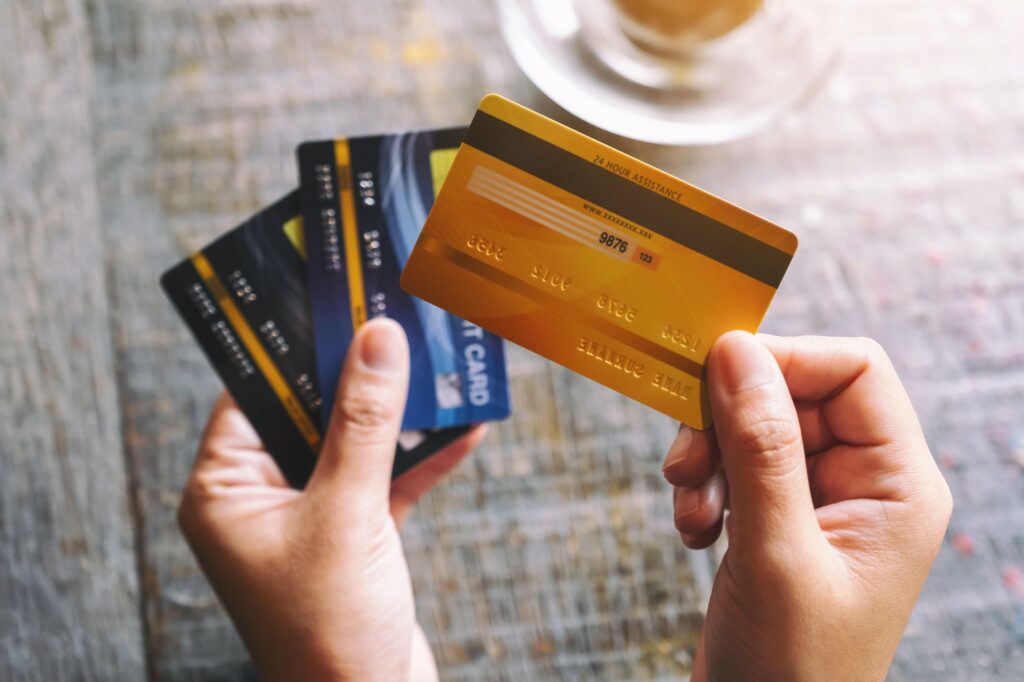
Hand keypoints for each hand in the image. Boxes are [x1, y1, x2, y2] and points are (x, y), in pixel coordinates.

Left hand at [178, 319, 484, 681]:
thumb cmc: (328, 630)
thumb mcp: (345, 514)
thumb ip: (362, 425)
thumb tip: (377, 340)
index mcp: (226, 491)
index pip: (254, 394)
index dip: (294, 347)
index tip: (334, 300)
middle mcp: (263, 499)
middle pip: (311, 413)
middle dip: (360, 373)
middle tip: (396, 318)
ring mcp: (313, 517)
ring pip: (356, 443)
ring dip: (400, 412)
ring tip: (438, 362)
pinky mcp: (357, 536)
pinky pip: (388, 480)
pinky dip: (423, 457)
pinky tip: (465, 426)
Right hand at [662, 333, 951, 681]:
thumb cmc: (793, 669)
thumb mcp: (776, 553)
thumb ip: (760, 448)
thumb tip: (737, 352)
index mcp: (899, 485)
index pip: (854, 370)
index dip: (785, 361)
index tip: (715, 375)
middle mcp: (865, 484)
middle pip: (794, 395)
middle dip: (730, 422)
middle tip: (686, 461)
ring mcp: (820, 503)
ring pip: (755, 429)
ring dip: (710, 458)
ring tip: (690, 508)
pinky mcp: (778, 521)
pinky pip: (736, 467)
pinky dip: (704, 488)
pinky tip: (696, 533)